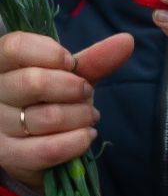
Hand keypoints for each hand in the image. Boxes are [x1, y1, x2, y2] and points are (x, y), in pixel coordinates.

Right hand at [0, 31, 131, 191]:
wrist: (34, 144)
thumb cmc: (50, 100)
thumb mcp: (68, 76)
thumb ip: (93, 59)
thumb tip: (126, 40)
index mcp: (1, 64)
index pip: (16, 47)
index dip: (52, 54)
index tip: (71, 65)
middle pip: (33, 82)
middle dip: (74, 88)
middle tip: (85, 93)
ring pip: (48, 117)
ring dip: (81, 116)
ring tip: (88, 116)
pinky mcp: (10, 155)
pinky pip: (49, 149)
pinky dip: (78, 140)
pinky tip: (86, 135)